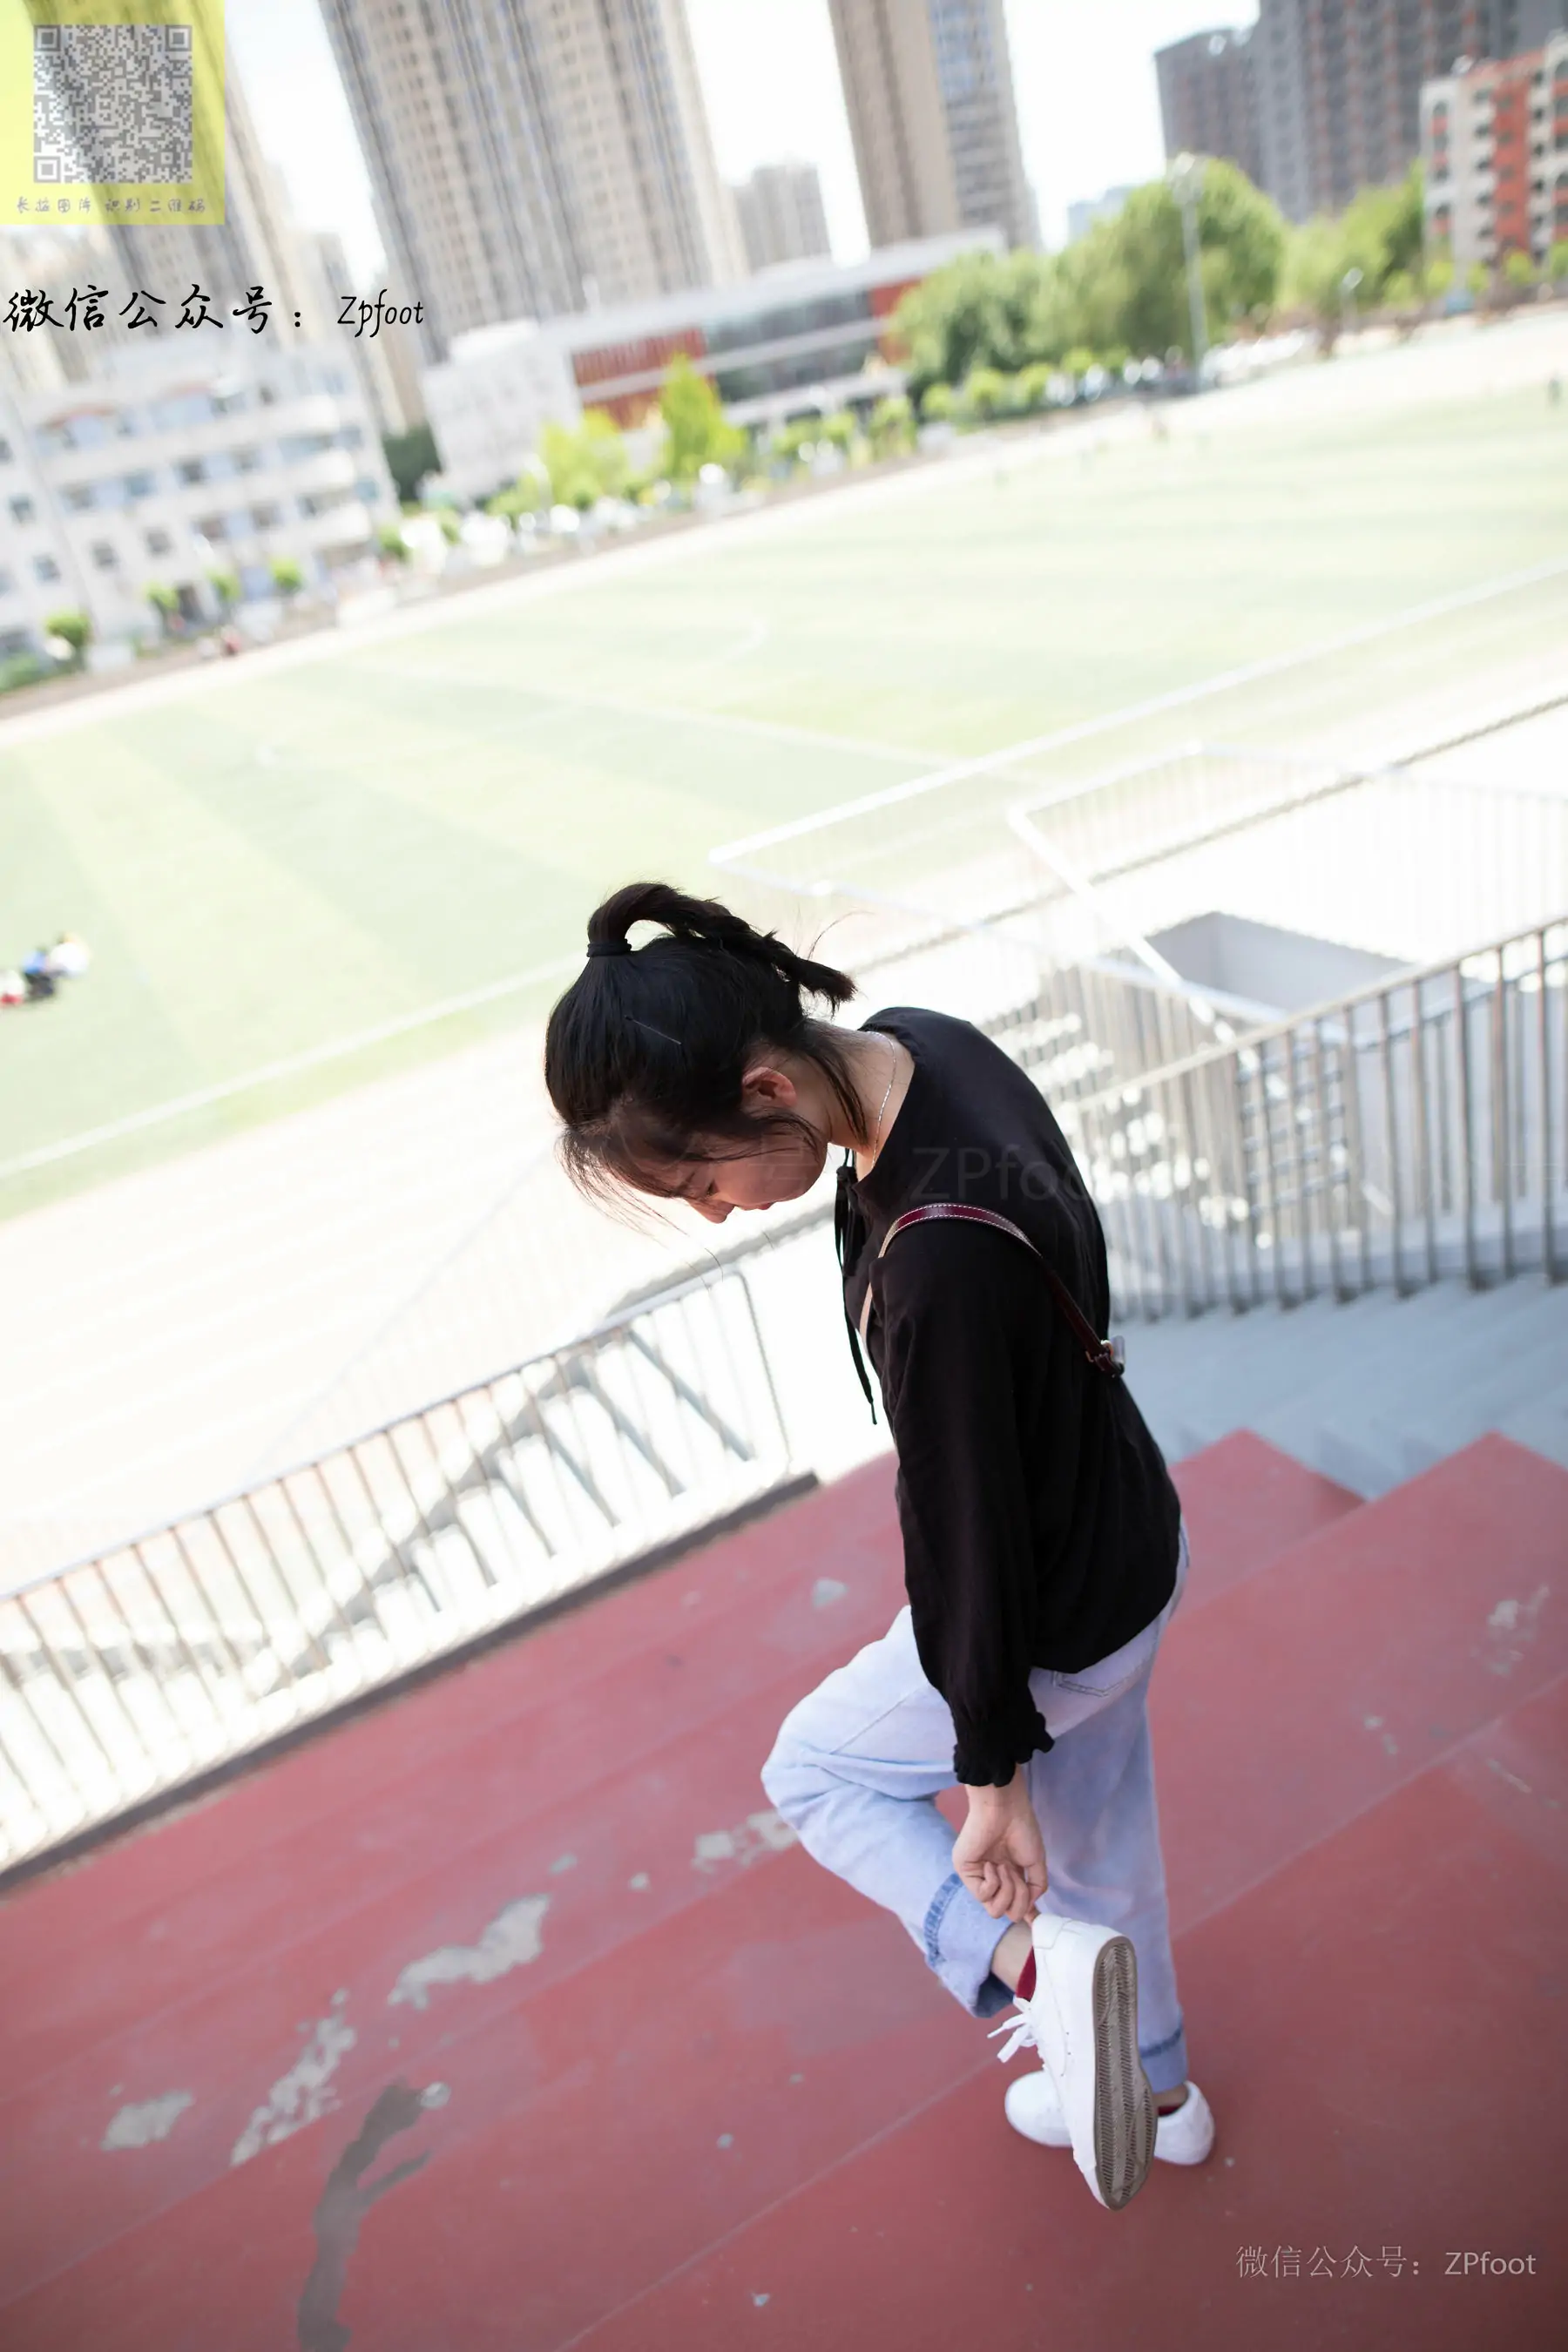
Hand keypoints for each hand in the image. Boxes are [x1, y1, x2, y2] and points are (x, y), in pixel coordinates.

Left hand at [953, 1770, 1047, 1925]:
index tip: (1034, 1920)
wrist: (1005, 1809)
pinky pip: (982, 1895)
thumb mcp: (1036, 1862)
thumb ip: (1036, 1887)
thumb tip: (1030, 1909)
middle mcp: (994, 1879)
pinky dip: (993, 1883)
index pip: (1015, 1904)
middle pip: (1006, 1912)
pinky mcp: (965, 1872)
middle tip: (1017, 1875)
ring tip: (1005, 1868)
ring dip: (1007, 1891)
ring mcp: (979, 1877)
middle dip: (1018, 1900)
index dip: (1025, 1914)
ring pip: (994, 1910)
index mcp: (1010, 1876)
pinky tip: (992, 1865)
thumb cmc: (1022, 1829)